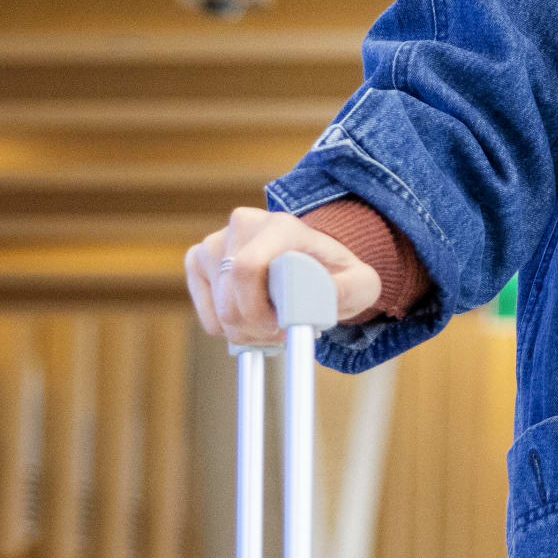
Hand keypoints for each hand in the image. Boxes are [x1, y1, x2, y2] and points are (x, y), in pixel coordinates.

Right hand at [183, 205, 383, 346]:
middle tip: (283, 331)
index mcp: (280, 225)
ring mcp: (215, 242)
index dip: (263, 309)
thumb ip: (349, 290)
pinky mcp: (198, 262)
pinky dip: (229, 331)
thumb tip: (324, 298)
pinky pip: (208, 317)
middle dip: (258, 327)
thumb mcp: (360, 283)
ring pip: (220, 311)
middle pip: (231, 297)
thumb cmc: (335, 274)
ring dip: (248, 332)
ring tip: (273, 326)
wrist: (312, 263)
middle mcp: (242, 225)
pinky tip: (252, 322)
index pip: (247, 268)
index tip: (287, 324)